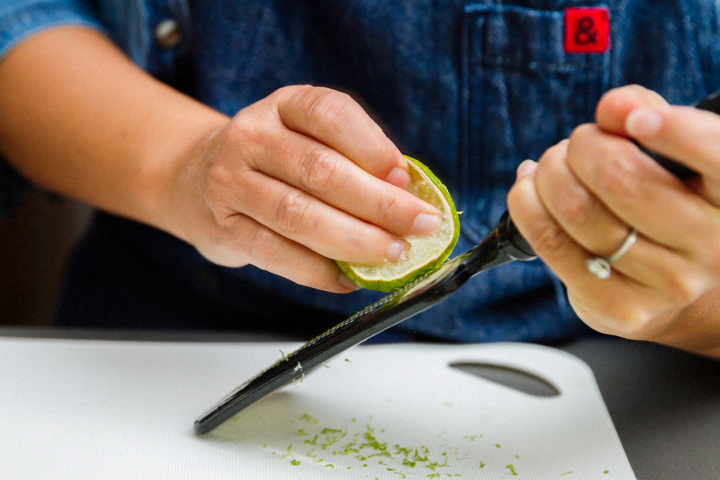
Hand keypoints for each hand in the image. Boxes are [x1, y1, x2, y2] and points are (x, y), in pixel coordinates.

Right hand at [165, 86, 439, 292]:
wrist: (196, 177)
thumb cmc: (275, 160)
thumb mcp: (310, 139)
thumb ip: (355, 160)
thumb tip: (408, 193)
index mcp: (285, 105)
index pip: (330, 114)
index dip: (373, 147)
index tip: (408, 179)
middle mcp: (252, 136)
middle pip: (321, 171)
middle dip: (379, 204)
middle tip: (419, 226)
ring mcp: (231, 181)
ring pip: (298, 215)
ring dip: (354, 240)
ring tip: (392, 254)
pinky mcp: (224, 227)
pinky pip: (275, 253)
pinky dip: (318, 272)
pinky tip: (347, 279)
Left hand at [507, 85, 719, 357]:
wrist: (675, 288)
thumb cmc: (669, 202)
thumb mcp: (674, 153)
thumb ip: (647, 114)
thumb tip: (615, 106)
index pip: (714, 154)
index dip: (669, 128)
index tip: (628, 117)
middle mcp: (710, 245)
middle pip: (620, 178)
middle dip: (582, 147)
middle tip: (577, 144)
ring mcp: (666, 283)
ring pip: (579, 211)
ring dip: (548, 175)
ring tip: (551, 168)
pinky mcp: (618, 307)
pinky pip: (551, 244)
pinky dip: (526, 206)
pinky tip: (528, 191)